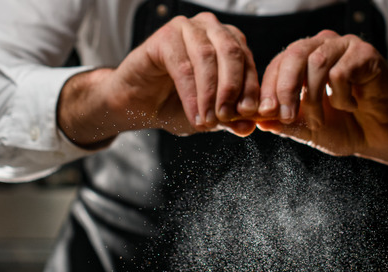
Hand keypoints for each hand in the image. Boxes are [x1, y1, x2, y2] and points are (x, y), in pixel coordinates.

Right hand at [58, 12, 259, 146]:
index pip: (247, 62)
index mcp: (229, 42)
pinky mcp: (163, 36)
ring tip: (209, 121)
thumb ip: (231, 119)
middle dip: (232, 89)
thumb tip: (250, 126)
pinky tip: (194, 115)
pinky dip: (191, 94)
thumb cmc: (175, 105)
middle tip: (228, 118)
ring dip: (210, 93)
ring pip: (207, 57)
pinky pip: (183, 65)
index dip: (250, 90)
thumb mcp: (210, 116)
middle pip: (231, 54)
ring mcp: (186, 28)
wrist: (137, 105)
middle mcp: (210, 28)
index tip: (249, 116)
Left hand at [255, 30, 387, 184]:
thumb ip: (285, 124)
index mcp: (305, 59)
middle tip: (286, 117)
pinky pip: (341, 72)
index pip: (278, 63)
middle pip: (293, 54)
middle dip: (284, 89)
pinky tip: (351, 107)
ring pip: (316, 62)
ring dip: (313, 98)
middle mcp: (323, 45)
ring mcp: (345, 46)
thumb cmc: (346, 128)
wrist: (382, 136)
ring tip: (321, 121)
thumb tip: (257, 121)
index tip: (264, 113)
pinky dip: (340, 97)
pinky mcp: (366, 54)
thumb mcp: (309, 129)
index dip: (268, 88)